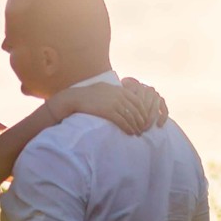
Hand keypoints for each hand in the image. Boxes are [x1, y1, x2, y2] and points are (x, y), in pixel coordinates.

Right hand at [51, 78, 167, 134]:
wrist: (76, 98)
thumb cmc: (88, 93)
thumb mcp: (104, 87)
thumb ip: (115, 90)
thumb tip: (122, 93)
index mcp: (120, 89)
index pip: (138, 100)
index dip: (143, 111)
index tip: (144, 118)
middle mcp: (119, 95)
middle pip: (136, 110)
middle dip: (141, 120)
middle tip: (143, 128)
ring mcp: (115, 103)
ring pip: (131, 117)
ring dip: (136, 126)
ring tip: (138, 133)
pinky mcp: (109, 111)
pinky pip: (123, 121)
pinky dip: (128, 128)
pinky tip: (130, 133)